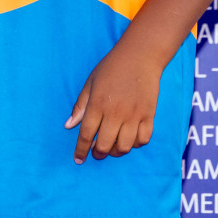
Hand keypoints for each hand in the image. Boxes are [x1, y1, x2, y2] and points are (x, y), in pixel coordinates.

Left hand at [65, 43, 159, 163]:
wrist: (140, 57)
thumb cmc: (111, 68)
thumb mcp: (90, 83)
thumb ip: (80, 106)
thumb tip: (68, 126)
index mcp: (97, 104)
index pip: (86, 134)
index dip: (80, 150)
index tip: (78, 160)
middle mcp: (115, 112)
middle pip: (104, 145)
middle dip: (98, 153)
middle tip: (96, 151)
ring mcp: (134, 115)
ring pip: (124, 147)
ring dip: (116, 151)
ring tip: (112, 146)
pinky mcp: (149, 115)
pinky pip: (142, 140)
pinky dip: (135, 144)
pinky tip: (129, 138)